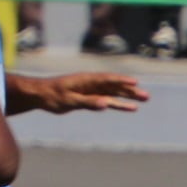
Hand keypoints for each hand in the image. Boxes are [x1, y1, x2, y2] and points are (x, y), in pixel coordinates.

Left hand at [31, 72, 147, 113]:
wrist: (40, 95)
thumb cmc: (52, 95)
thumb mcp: (69, 100)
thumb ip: (88, 102)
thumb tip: (106, 104)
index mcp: (87, 80)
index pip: (108, 79)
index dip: (122, 80)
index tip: (135, 82)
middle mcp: (91, 83)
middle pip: (114, 86)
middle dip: (130, 90)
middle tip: (146, 96)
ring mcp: (91, 90)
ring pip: (113, 93)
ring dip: (127, 96)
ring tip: (142, 100)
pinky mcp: (88, 98)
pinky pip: (106, 100)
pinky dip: (116, 103)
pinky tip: (128, 107)